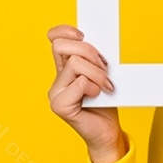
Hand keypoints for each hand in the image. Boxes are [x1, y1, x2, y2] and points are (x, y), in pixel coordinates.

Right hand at [46, 24, 125, 162]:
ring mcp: (55, 93)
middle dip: (89, 53)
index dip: (66, 31)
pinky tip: (97, 96)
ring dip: (97, 73)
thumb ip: (93, 56)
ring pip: (76, 63)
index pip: (54, 38)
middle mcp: (57, 78)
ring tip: (104, 86)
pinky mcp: (59, 106)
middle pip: (63, 46)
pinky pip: (80, 82)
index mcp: (64, 67)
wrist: (108, 131)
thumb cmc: (106, 102)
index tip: (83, 35)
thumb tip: (93, 40)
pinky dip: (94, 86)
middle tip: (103, 68)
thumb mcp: (101, 72)